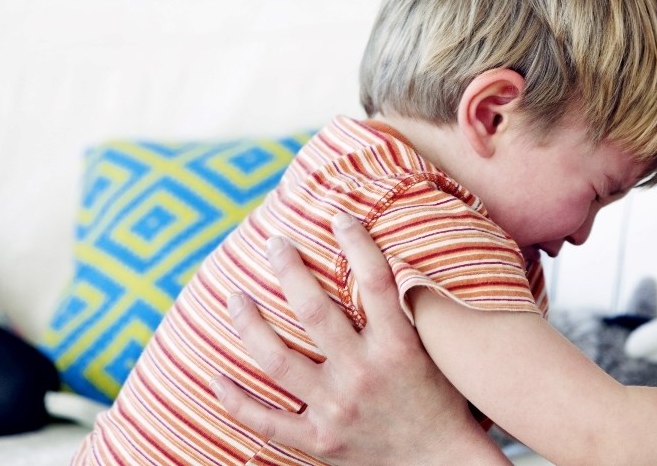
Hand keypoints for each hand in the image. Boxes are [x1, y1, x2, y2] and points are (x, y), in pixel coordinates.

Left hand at [210, 211, 505, 464]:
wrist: (439, 462)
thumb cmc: (441, 402)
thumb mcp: (435, 353)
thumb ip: (410, 314)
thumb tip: (387, 264)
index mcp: (398, 349)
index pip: (375, 281)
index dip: (356, 242)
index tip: (337, 215)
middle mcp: (363, 375)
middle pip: (314, 312)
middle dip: (289, 270)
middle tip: (274, 243)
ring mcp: (335, 409)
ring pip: (277, 360)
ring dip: (250, 324)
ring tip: (235, 296)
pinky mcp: (317, 440)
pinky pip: (266, 420)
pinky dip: (236, 400)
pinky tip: (216, 376)